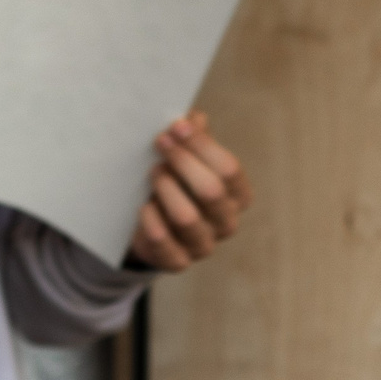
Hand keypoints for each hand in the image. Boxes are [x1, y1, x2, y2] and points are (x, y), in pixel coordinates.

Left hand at [128, 112, 252, 270]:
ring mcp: (204, 246)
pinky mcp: (178, 262)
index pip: (229, 169)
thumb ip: (193, 138)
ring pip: (187, 217)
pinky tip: (143, 205)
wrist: (152, 227)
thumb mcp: (186, 159)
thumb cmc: (176, 184)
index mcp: (237, 195)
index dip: (201, 145)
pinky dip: (150, 219)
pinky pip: (163, 241)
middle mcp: (226, 222)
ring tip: (153, 173)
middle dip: (182, 162)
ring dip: (166, 188)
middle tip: (160, 143)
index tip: (176, 126)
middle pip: (211, 190)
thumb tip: (194, 117)